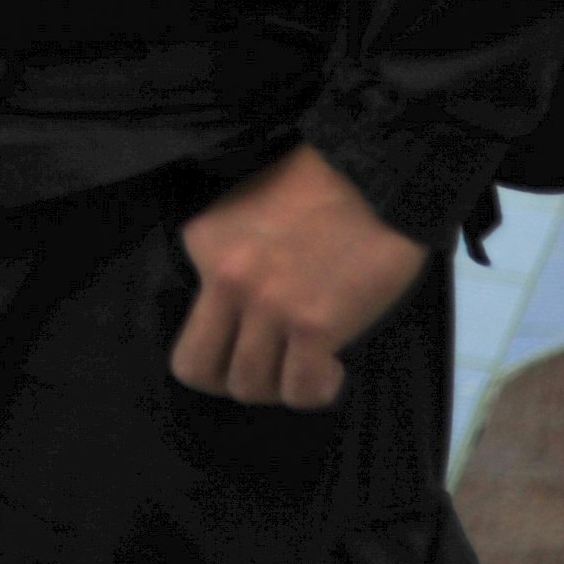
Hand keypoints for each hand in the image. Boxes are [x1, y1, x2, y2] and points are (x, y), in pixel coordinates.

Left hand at [169, 145, 430, 410]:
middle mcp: (227, 280)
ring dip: (280, 385)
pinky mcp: (314, 325)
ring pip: (249, 387)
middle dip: (230, 379)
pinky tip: (333, 364)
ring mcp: (268, 306)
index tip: (251, 336)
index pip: (186, 325)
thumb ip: (227, 260)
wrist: (377, 172)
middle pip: (198, 370)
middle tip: (269, 365)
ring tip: (307, 361)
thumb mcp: (243, 213)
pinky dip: (317, 388)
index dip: (220, 342)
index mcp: (204, 246)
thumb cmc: (318, 186)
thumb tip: (233, 317)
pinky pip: (301, 390)